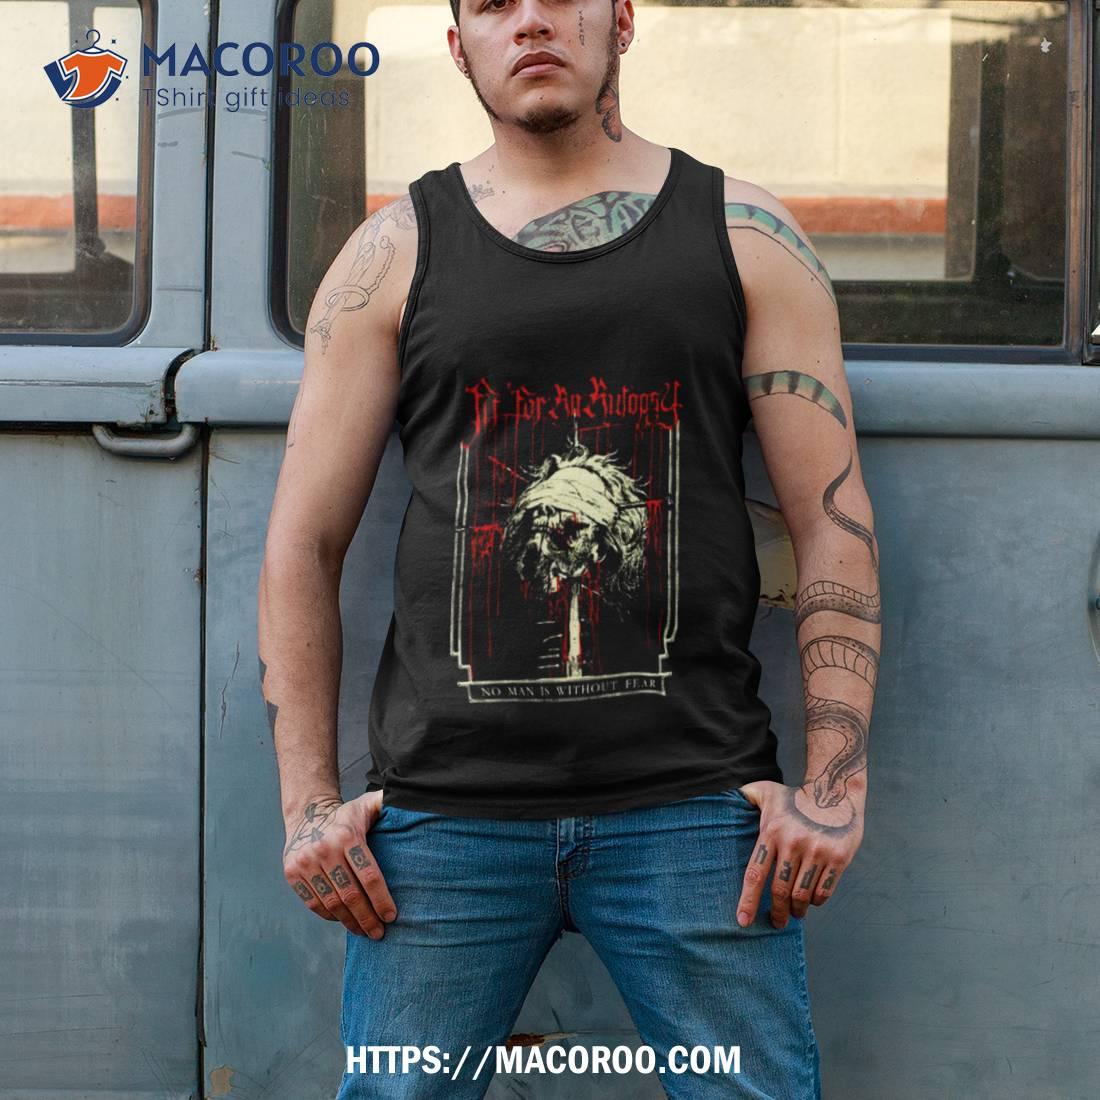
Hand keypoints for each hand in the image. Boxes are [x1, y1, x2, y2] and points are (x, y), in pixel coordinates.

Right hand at [282, 791, 396, 937]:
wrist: (307, 814)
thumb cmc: (347, 815)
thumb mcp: (368, 804)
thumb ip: (389, 805)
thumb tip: (415, 805)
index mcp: (346, 835)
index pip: (369, 875)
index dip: (382, 900)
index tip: (392, 916)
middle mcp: (324, 849)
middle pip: (350, 895)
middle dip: (368, 918)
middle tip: (380, 933)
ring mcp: (305, 862)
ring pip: (332, 903)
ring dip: (350, 922)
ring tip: (364, 932)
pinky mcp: (292, 873)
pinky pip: (314, 903)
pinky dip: (330, 916)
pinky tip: (345, 920)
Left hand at [734, 780, 863, 929]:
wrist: (835, 790)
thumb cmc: (795, 797)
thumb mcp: (766, 791)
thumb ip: (744, 797)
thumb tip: (720, 803)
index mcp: (771, 831)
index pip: (755, 873)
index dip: (748, 900)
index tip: (743, 921)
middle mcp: (793, 842)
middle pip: (779, 890)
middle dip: (777, 912)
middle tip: (776, 922)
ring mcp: (817, 850)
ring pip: (802, 895)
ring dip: (797, 910)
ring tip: (795, 912)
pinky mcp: (838, 857)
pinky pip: (824, 892)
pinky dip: (816, 901)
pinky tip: (812, 899)